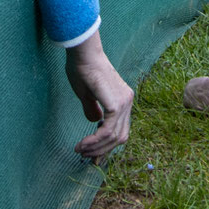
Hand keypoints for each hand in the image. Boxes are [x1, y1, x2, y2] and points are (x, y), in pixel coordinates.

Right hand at [64, 34, 133, 161]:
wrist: (83, 53)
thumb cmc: (82, 69)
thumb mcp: (87, 94)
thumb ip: (93, 109)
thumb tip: (95, 123)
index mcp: (123, 99)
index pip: (120, 130)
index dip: (106, 145)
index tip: (90, 152)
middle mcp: (128, 101)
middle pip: (120, 137)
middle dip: (101, 150)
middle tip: (84, 155)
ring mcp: (125, 102)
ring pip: (114, 137)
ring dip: (96, 148)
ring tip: (80, 149)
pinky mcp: (116, 104)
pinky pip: (108, 131)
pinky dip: (96, 141)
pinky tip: (84, 143)